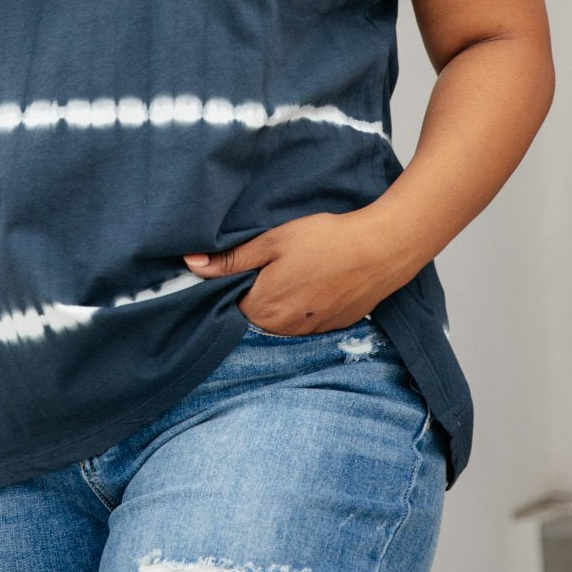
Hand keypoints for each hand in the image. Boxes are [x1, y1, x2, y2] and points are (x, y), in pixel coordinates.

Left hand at [182, 210, 399, 334]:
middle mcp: (283, 328)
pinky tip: (312, 282)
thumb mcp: (272, 241)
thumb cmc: (325, 240)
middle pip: (253, 315)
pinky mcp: (330, 327)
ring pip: (279, 320)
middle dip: (254, 293)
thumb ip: (231, 259)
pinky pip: (303, 322)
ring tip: (293, 272)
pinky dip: (301, 306)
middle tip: (269, 264)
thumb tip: (191, 264)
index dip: (230, 284)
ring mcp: (309, 331)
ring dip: (279, 302)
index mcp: (262, 308)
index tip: (239, 265)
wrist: (380, 250)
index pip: (228, 305)